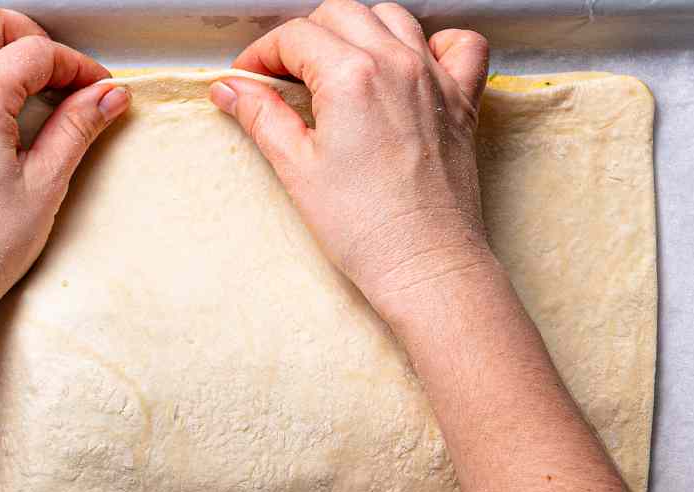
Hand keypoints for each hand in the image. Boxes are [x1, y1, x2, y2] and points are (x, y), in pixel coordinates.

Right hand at [212, 3, 493, 326]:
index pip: (295, 36)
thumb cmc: (364, 228)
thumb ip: (262, 118)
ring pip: (392, 17)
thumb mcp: (297, 171)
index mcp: (349, 75)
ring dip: (360, 29)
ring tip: (341, 66)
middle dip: (306, 37)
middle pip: (340, 14)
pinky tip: (416, 62)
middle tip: (288, 76)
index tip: (250, 77)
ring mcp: (433, 77)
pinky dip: (437, 42)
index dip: (263, 54)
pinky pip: (460, 44)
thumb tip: (232, 89)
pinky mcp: (460, 101)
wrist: (424, 264)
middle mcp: (395, 62)